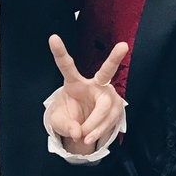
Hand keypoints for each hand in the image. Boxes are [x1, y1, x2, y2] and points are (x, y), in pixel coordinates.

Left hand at [46, 35, 128, 153]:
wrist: (83, 129)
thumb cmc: (69, 118)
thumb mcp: (59, 122)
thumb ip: (65, 126)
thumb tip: (78, 131)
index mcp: (75, 83)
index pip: (67, 66)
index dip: (60, 52)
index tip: (52, 37)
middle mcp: (95, 84)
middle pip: (107, 71)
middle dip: (115, 58)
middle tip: (123, 46)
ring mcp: (109, 95)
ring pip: (105, 107)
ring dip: (94, 125)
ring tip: (84, 138)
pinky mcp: (117, 107)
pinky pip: (110, 119)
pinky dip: (99, 131)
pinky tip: (91, 137)